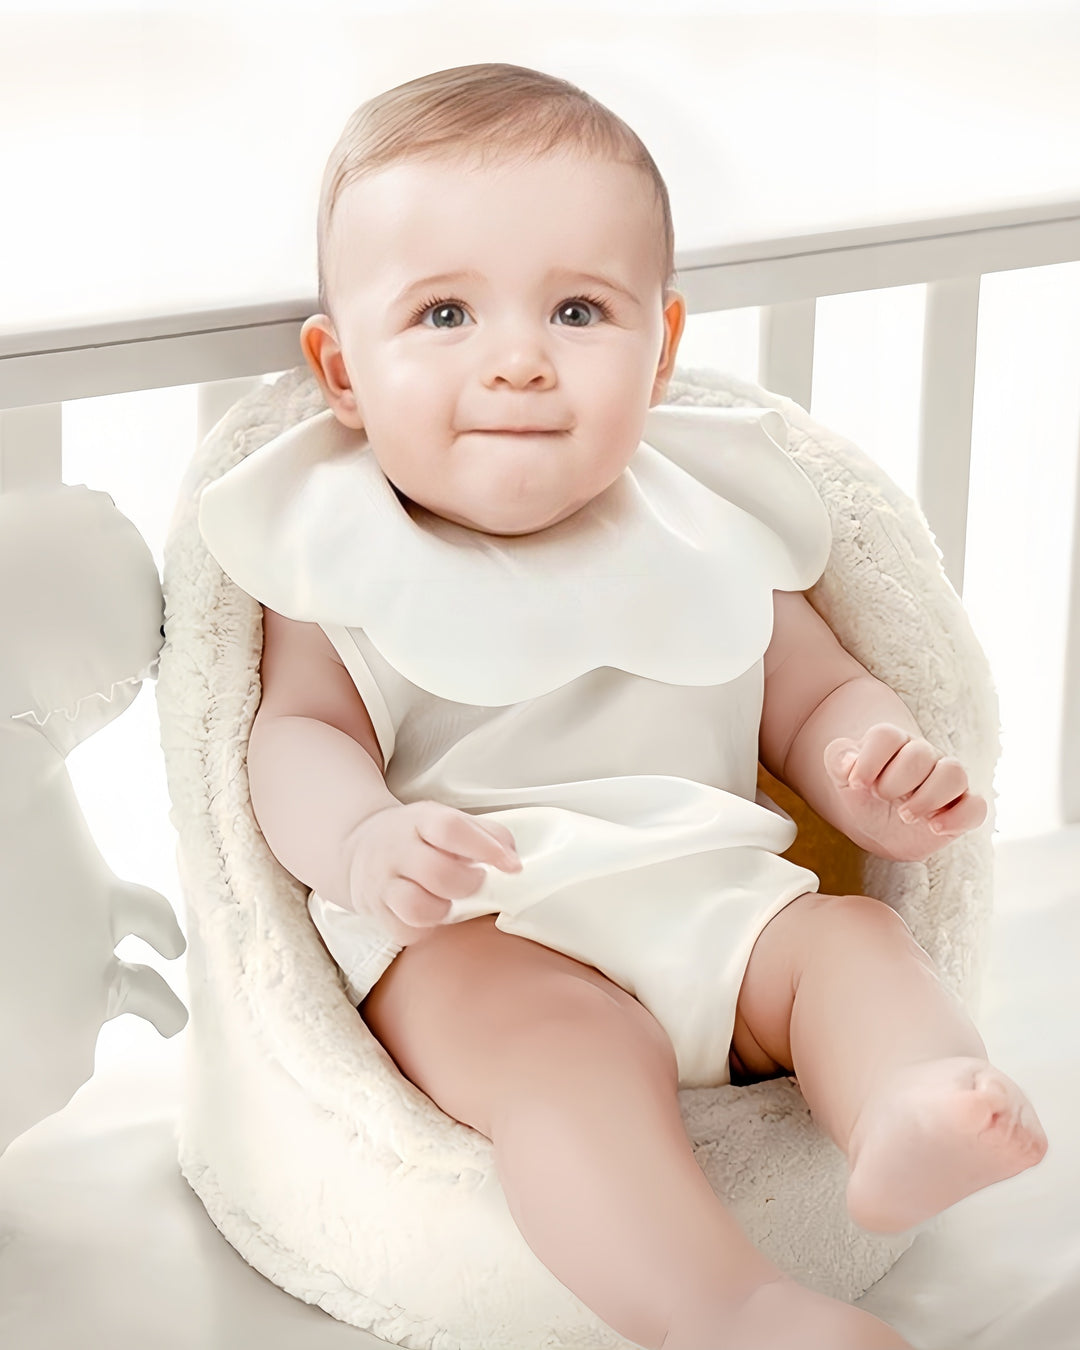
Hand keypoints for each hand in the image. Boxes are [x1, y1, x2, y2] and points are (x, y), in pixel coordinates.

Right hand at [345, 800, 521, 945]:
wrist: (358, 846)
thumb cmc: (417, 836)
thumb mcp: (446, 820)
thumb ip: (486, 833)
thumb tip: (512, 860)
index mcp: (419, 820)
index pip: (452, 829)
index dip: (487, 849)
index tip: (512, 866)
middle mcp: (396, 849)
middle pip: (437, 873)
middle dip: (468, 884)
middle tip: (475, 880)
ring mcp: (381, 882)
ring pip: (417, 908)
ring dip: (444, 909)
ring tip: (448, 900)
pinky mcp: (374, 911)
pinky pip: (404, 932)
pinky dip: (425, 929)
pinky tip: (430, 913)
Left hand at [823, 723, 987, 861]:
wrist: (878, 824)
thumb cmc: (864, 793)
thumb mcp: (842, 776)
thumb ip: (838, 760)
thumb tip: (849, 763)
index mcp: (894, 743)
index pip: (887, 735)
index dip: (869, 759)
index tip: (856, 784)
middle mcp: (925, 756)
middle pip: (920, 754)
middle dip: (895, 781)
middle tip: (881, 797)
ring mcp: (946, 781)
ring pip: (955, 773)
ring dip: (927, 797)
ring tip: (905, 815)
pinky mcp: (961, 808)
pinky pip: (977, 806)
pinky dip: (959, 817)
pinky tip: (934, 828)